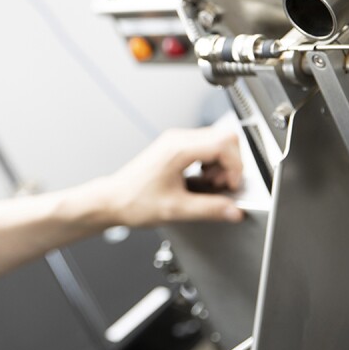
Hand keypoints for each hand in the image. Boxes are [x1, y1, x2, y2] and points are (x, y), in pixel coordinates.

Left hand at [79, 124, 244, 227]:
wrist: (113, 200)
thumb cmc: (135, 201)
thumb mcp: (177, 209)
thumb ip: (209, 209)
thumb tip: (234, 211)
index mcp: (179, 149)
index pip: (224, 143)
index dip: (235, 166)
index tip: (231, 185)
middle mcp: (178, 139)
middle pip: (224, 138)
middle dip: (230, 164)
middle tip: (221, 186)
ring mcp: (175, 141)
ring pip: (216, 142)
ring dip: (221, 164)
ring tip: (209, 185)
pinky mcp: (174, 147)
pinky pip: (205, 147)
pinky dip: (211, 163)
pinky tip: (201, 180)